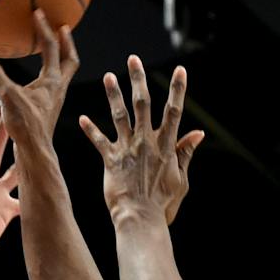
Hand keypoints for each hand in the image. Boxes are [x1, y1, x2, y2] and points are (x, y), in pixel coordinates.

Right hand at [0, 9, 78, 149]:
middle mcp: (58, 88)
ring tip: (51, 48)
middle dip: (66, 42)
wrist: (35, 151)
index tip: (38, 12)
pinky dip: (48, 73)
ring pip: (63, 73)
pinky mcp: (48, 109)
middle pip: (70, 60)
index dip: (44, 29)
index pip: (51, 48)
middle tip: (62, 27)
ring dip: (60, 58)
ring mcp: (55, 99)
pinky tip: (36, 77)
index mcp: (52, 80)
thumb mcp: (9, 97)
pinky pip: (52, 84)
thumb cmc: (26, 125)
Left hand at [78, 55, 206, 226]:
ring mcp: (128, 149)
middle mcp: (146, 142)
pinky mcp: (111, 161)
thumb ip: (186, 153)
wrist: (141, 220)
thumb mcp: (181, 179)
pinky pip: (99, 141)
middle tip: (133, 59)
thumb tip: (199, 133)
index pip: (174, 111)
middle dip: (138, 79)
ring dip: (113, 95)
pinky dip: (90, 130)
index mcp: (166, 145)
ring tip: (108, 76)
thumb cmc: (163, 204)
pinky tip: (81, 118)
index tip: (181, 70)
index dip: (178, 90)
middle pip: (143, 104)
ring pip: (120, 115)